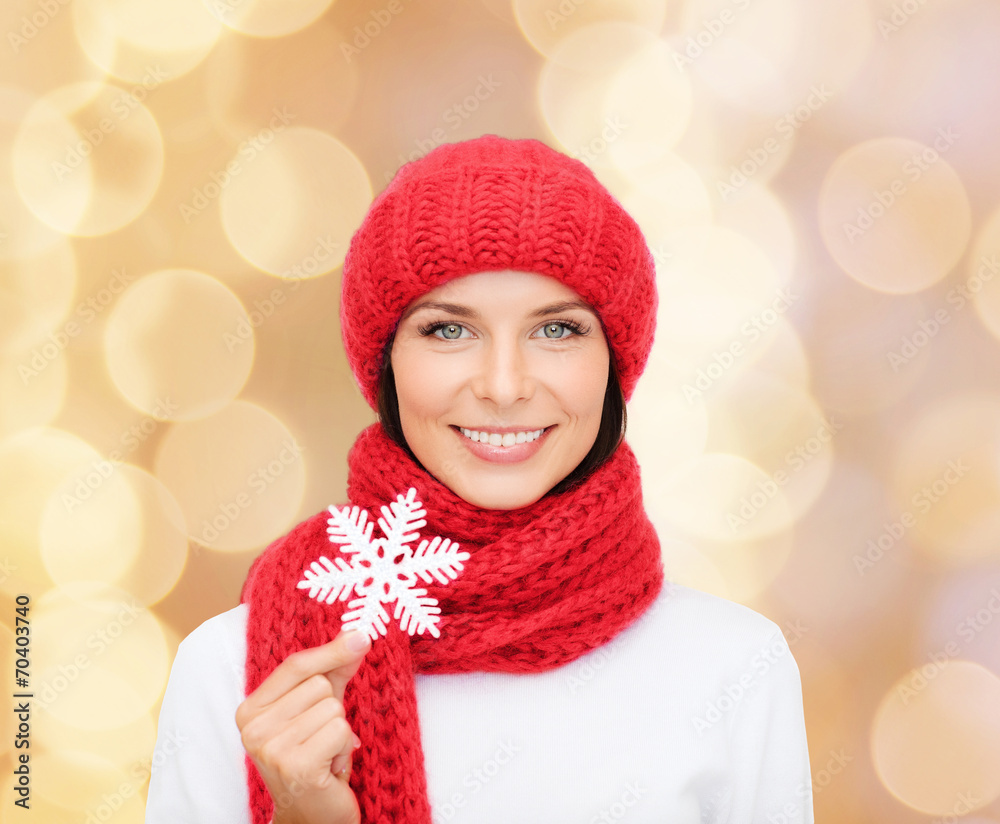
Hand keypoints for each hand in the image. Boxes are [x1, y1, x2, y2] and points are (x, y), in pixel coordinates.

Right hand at [236, 630, 371, 823]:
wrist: (312, 816)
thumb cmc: (315, 756)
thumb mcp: (318, 707)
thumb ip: (332, 670)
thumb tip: (357, 636)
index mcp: (250, 710)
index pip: (296, 665)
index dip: (332, 651)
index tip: (361, 636)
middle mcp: (252, 728)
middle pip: (319, 685)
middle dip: (332, 709)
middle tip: (320, 739)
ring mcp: (271, 748)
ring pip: (333, 708)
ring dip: (340, 732)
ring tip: (324, 754)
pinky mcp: (296, 765)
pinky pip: (341, 731)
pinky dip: (345, 748)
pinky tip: (329, 768)